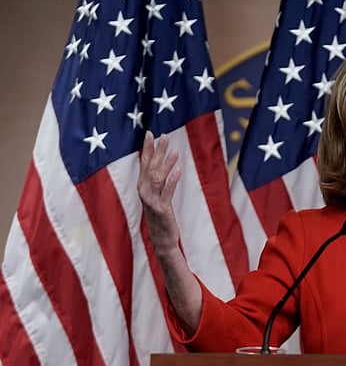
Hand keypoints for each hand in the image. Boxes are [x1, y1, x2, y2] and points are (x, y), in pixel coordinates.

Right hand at [136, 131, 182, 254]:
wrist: (162, 238)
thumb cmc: (160, 215)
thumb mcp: (156, 194)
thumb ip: (156, 179)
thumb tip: (159, 160)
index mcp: (142, 186)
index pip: (143, 163)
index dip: (146, 148)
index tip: (150, 133)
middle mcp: (144, 191)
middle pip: (150, 167)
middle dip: (157, 151)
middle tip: (164, 136)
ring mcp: (152, 200)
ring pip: (157, 178)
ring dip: (165, 163)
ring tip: (174, 151)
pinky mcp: (162, 209)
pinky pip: (166, 192)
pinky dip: (171, 180)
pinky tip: (178, 170)